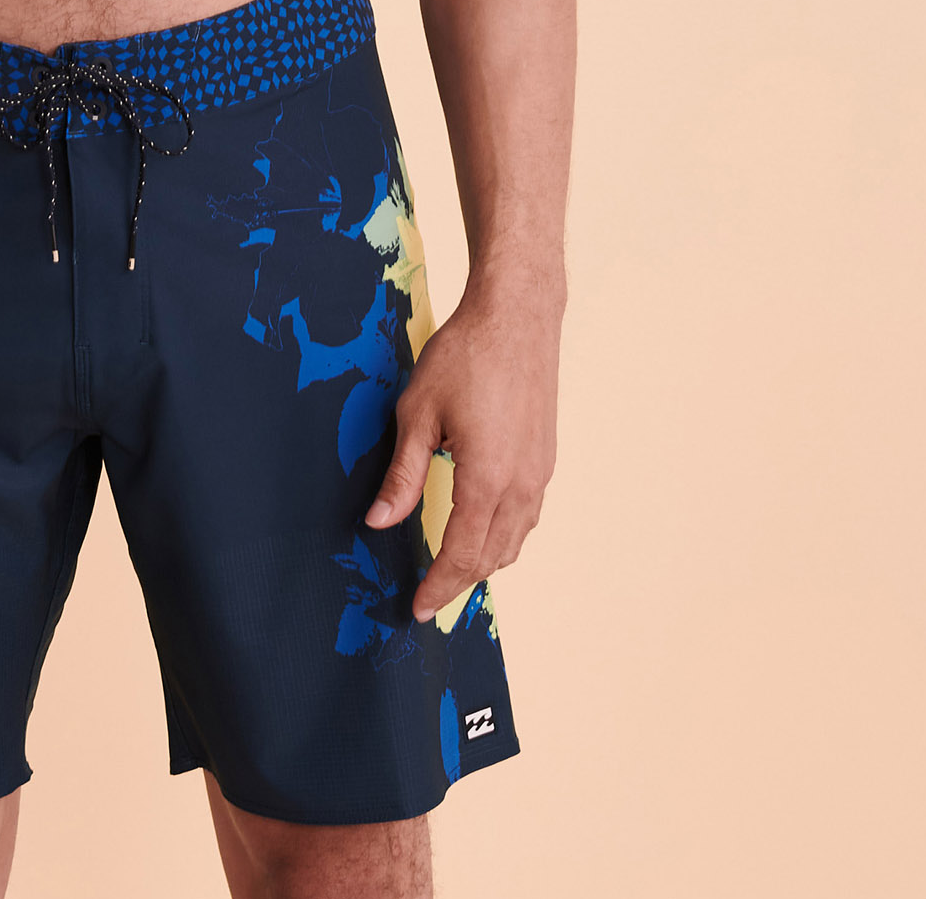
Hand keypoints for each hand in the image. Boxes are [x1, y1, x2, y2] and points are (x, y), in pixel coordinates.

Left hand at [364, 274, 560, 623]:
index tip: (418, 609)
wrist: (517, 317)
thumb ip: (402, 474)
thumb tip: (380, 522)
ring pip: (514, 541)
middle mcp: (521, 485)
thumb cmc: (464, 357)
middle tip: (428, 597)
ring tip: (452, 570)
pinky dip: (504, 536)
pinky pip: (526, 516)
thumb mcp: (418, 414)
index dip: (438, 587)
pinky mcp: (545, 458)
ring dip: (484, 562)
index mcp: (486, 480)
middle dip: (459, 583)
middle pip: (491, 557)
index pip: (461, 555)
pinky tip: (483, 529)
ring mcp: (539, 473)